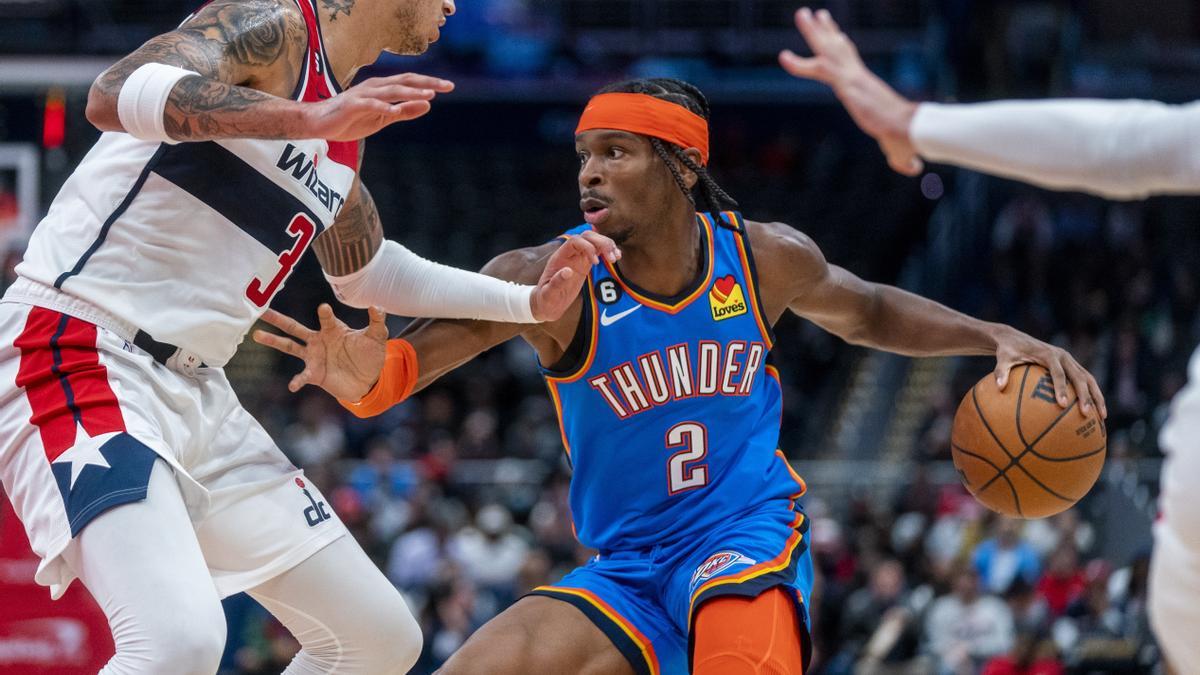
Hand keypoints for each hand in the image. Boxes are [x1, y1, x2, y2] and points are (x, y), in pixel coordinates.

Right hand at [253, 304, 387, 399]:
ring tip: (258, 335)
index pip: (326, 319)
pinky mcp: (315, 374)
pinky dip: (297, 380)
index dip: (325, 314)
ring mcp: (314, 357)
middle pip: (295, 327)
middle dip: (279, 319)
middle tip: (263, 310)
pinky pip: (302, 376)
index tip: (324, 309)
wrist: (368, 380)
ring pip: (289, 346)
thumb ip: (377, 322)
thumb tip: (376, 306)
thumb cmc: (369, 355)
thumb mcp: (377, 338)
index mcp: (333, 329)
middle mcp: (319, 340)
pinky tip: (292, 385)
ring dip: (274, 341)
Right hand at [301, 73, 454, 140]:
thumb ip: (405, 111)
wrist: (320, 124)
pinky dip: (383, 106)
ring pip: (390, 90)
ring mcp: (363, 95)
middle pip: (405, 81)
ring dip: (410, 93)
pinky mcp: (351, 105)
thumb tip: (428, 105)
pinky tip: (395, 109)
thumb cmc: (351, 119)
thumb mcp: (383, 118)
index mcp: (383, 88)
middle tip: (448, 86)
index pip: (410, 82)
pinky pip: (369, 104)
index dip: (429, 83)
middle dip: (427, 84)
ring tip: (428, 96)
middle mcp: (375, 87)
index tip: (449, 86)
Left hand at [529, 230, 620, 321]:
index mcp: (559, 257)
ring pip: (594, 241)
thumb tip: (568, 271)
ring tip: (616, 257)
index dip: (587, 247)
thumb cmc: (546, 299)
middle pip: (587, 237)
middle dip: (601, 243)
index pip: (575, 241)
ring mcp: (578, 257)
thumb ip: (556, 283)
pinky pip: (598, 251)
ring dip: (607, 245)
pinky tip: (617, 257)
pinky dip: (608, 251)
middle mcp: (570, 254)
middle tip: (612, 258)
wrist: (548, 304)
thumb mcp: (548, 294)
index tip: (595, 262)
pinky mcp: (585, 263)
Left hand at [778, 8, 922, 175]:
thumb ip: (902, 159)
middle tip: (813, 14)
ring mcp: (852, 78)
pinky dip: (800, 64)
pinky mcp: (847, 84)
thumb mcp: (898, 149)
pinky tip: (783, 58)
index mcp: (866, 86)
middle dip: (825, 30)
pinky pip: (820, 69)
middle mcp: (858, 77)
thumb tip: (913, 169)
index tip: (836, 34)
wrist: (909, 130)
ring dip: (813, 32)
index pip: (851, 60)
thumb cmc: (906, 139)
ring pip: (828, 49)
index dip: (842, 46)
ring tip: (802, 13)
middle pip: (839, 46)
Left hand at [993, 326, 1106, 418]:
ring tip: (1102, 417)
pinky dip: (1093, 395)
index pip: (1057, 372)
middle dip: (1085, 395)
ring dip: (1097, 396)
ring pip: (1089, 379)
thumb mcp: (1002, 358)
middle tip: (1086, 414)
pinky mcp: (1072, 366)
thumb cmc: (1008, 351)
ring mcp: (1070, 361)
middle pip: (1079, 376)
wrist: (1016, 339)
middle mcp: (1063, 356)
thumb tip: (999, 387)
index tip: (1062, 405)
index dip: (1061, 388)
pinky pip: (1086, 381)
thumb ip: (1001, 371)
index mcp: (1048, 354)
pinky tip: (1096, 413)